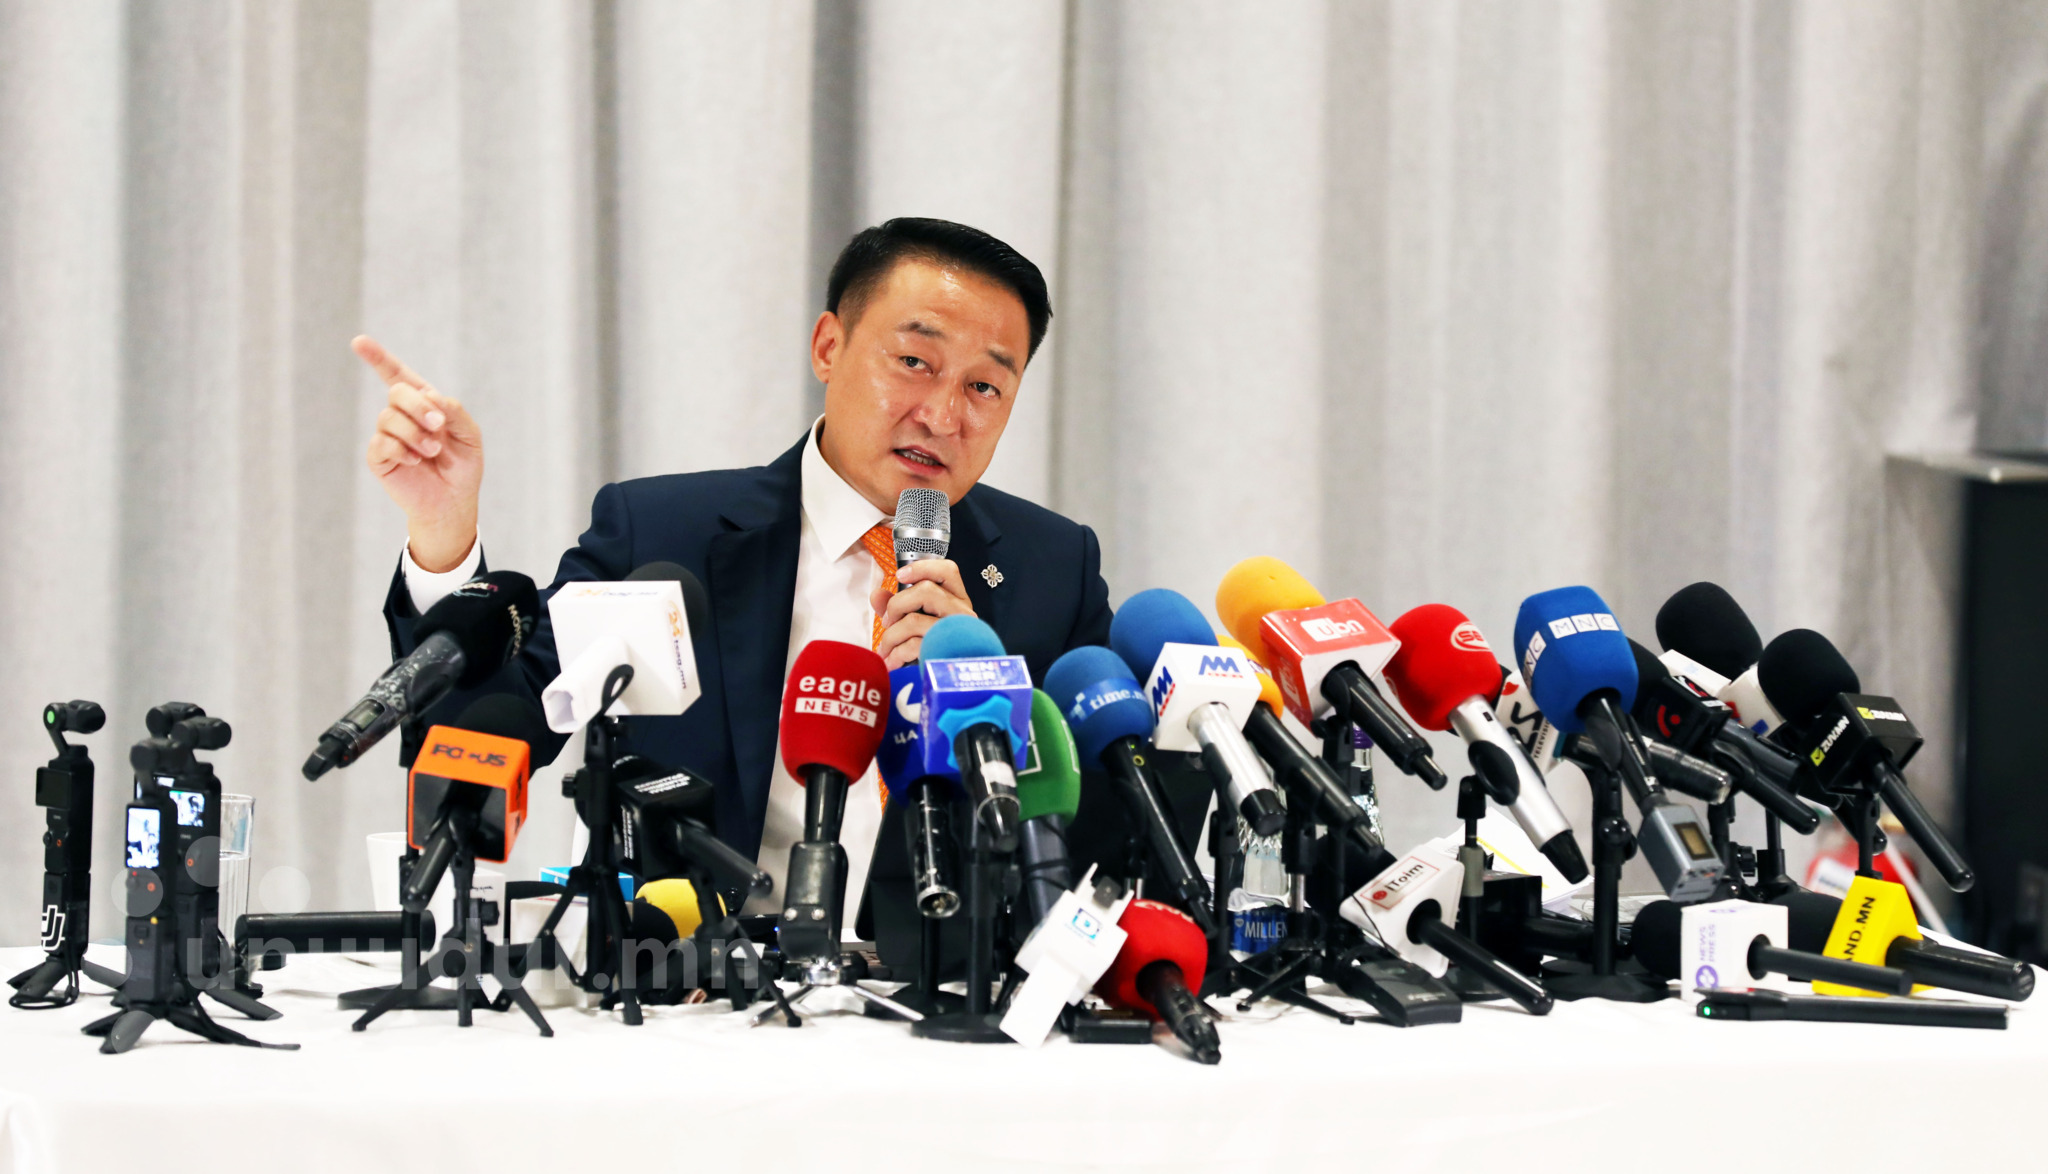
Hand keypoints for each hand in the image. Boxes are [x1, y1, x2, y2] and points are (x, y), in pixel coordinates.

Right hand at [355, 335, 483, 571]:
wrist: (453, 501)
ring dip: (414, 433)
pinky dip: (401, 450)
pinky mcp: (379, 457)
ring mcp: (388, 435)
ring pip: (388, 417)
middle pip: (398, 392)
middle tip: (438, 426)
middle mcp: (402, 416)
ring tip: (432, 451)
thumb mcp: (469, 435)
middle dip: (419, 406)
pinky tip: (414, 461)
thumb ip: (454, 411)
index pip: (397, 375)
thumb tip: (430, 397)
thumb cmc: (462, 466)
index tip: (359, 341)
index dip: (378, 358)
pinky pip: (381, 443)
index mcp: (423, 404)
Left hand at [871, 559, 974, 669]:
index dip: (923, 568)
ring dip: (891, 636)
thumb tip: (876, 594)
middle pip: (926, 591)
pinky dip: (896, 654)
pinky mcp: (947, 653)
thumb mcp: (914, 623)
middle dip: (896, 605)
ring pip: (914, 620)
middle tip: (887, 622)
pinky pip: (914, 645)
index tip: (900, 575)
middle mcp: (962, 613)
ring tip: (886, 650)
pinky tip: (892, 663)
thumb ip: (897, 606)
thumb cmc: (933, 649)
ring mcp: (957, 633)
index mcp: (957, 600)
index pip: (948, 571)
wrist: (948, 685)